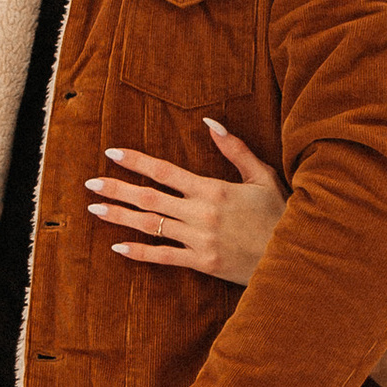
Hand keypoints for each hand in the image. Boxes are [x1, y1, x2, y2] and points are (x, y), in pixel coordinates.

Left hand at [86, 122, 286, 284]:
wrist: (296, 255)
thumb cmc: (280, 213)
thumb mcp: (262, 175)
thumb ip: (235, 149)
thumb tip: (210, 123)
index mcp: (213, 190)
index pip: (165, 171)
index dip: (136, 162)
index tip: (112, 153)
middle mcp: (201, 214)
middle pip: (149, 199)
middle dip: (117, 189)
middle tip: (90, 182)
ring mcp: (199, 240)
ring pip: (151, 226)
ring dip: (120, 217)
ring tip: (95, 209)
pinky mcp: (202, 263)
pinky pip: (164, 257)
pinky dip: (140, 252)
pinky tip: (118, 245)